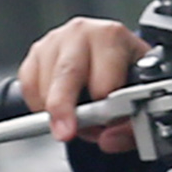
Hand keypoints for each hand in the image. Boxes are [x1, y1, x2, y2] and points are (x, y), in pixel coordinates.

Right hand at [19, 16, 142, 153]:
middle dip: (65, 108)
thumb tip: (108, 138)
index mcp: (112, 36)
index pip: (105, 79)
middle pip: (68, 73)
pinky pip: (29, 86)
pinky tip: (58, 105)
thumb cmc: (127, 71)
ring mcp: (56, 40)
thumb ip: (133, 124)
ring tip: (75, 118)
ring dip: (56, 111)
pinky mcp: (36, 51)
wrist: (113, 52)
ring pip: (45, 84)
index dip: (107, 109)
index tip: (106, 126)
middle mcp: (82, 32)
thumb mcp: (142, 95)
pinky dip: (39, 104)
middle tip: (66, 133)